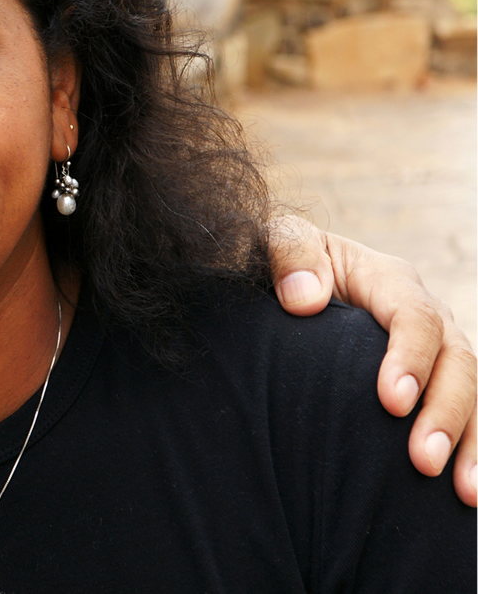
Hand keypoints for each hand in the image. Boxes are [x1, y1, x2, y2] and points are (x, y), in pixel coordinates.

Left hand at [268, 214, 475, 505]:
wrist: (296, 283)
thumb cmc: (288, 264)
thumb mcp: (278, 241)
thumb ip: (289, 253)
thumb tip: (303, 298)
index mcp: (390, 281)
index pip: (415, 318)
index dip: (410, 358)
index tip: (392, 401)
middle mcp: (428, 318)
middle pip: (456, 363)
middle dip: (446, 414)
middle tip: (424, 461)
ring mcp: (438, 354)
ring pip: (473, 397)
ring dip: (473, 446)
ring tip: (464, 493)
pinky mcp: (436, 386)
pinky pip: (468, 417)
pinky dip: (474, 453)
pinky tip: (467, 496)